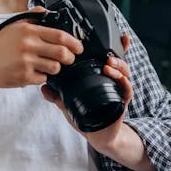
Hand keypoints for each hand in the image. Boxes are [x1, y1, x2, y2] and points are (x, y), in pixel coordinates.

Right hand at [0, 7, 83, 90]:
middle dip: (70, 58)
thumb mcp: (13, 26)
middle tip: (69, 59)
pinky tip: (32, 72)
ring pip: (55, 67)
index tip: (78, 47)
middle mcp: (28, 45)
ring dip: (55, 68)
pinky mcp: (25, 76)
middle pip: (62, 53)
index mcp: (28, 31)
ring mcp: (27, 62)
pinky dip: (41, 77)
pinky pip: (43, 78)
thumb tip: (48, 12)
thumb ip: (32, 18)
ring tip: (46, 65)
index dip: (74, 42)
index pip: (60, 36)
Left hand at [41, 34, 132, 152]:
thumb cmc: (86, 118)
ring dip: (118, 66)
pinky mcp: (122, 102)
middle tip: (107, 53)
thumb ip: (56, 95)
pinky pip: (127, 90)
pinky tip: (119, 78)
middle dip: (117, 53)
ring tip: (109, 64)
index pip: (107, 58)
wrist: (98, 135)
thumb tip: (43, 87)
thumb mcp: (68, 104)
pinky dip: (124, 83)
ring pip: (124, 73)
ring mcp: (118, 90)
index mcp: (100, 78)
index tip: (114, 35)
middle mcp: (111, 81)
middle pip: (119, 61)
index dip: (113, 46)